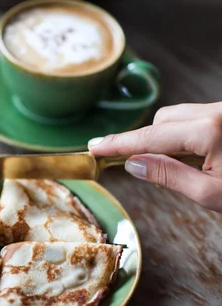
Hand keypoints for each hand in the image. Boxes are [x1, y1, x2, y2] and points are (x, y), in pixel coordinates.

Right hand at [88, 102, 221, 211]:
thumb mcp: (209, 193)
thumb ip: (169, 175)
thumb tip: (133, 163)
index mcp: (210, 131)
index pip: (151, 137)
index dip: (119, 143)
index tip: (95, 146)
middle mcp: (216, 112)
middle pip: (162, 120)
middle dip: (149, 142)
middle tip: (148, 169)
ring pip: (178, 116)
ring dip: (168, 138)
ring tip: (185, 166)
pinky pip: (195, 118)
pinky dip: (186, 135)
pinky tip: (199, 157)